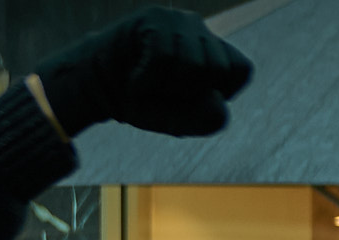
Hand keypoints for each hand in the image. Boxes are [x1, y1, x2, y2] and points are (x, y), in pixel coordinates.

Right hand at [31, 7, 252, 138]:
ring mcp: (176, 20)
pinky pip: (164, 58)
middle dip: (189, 91)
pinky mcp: (152, 19)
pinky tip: (135, 81)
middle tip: (163, 90)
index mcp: (214, 49)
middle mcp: (199, 29)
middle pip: (218, 69)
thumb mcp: (183, 120)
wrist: (97, 91)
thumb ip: (209, 119)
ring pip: (193, 64)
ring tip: (149, 82)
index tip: (186, 96)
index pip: (241, 69)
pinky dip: (148, 80)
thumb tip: (215, 97)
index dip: (217, 92)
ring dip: (166, 86)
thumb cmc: (145, 103)